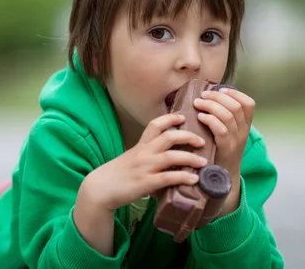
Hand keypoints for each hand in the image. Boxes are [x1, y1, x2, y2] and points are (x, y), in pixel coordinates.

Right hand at [79, 113, 207, 211]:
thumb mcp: (131, 159)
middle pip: (168, 137)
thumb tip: (166, 162)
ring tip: (203, 162)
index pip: (155, 125)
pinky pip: (168, 178)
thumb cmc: (117, 175)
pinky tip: (193, 179)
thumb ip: (147, 157)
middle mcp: (143, 153)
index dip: (170, 118)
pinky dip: (183, 177)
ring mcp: (144, 167)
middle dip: (188, 137)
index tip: (184, 117)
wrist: (100, 188)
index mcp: (140, 146)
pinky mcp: (145, 183)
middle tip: (201, 141)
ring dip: (190, 158)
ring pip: (171, 157)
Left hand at [193, 87, 254, 214]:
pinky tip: (200, 117)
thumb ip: (221, 118)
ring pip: (228, 116)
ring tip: (198, 103)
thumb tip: (204, 97)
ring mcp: (236, 141)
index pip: (249, 104)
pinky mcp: (226, 150)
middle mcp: (243, 132)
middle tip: (203, 95)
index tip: (220, 89)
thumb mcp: (226, 133)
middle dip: (218, 96)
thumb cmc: (218, 151)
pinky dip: (210, 120)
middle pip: (236, 106)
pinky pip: (221, 131)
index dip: (235, 93)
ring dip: (211, 105)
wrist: (222, 179)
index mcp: (245, 126)